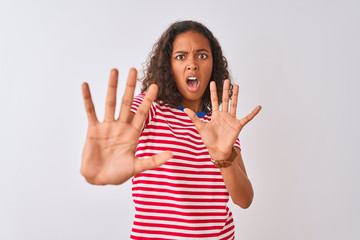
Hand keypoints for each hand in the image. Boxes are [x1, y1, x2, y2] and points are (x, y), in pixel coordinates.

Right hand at [81, 68, 171, 184]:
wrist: (98, 179)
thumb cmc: (118, 174)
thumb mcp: (137, 167)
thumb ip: (154, 160)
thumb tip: (172, 154)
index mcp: (133, 134)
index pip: (142, 113)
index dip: (148, 100)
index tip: (154, 86)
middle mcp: (121, 126)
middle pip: (127, 102)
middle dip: (130, 87)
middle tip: (134, 70)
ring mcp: (107, 126)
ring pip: (110, 102)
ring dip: (112, 87)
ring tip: (114, 71)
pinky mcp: (93, 129)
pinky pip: (90, 111)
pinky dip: (87, 99)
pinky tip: (86, 85)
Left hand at [184, 80, 260, 160]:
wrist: (217, 150)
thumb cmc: (209, 140)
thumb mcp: (200, 127)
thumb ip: (194, 117)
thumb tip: (185, 109)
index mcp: (215, 115)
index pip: (214, 100)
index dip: (213, 92)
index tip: (212, 82)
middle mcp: (224, 115)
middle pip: (225, 100)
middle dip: (225, 90)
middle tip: (226, 80)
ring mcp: (231, 119)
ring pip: (234, 104)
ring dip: (235, 95)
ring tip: (236, 86)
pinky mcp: (238, 125)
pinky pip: (247, 118)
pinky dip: (253, 113)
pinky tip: (258, 107)